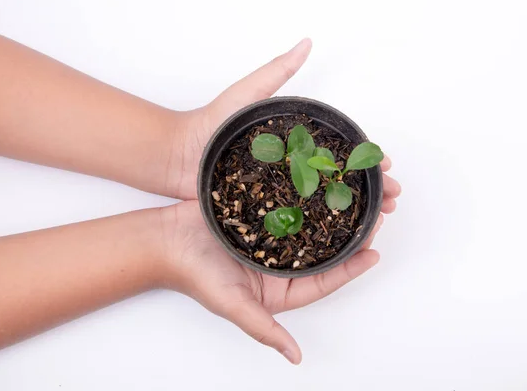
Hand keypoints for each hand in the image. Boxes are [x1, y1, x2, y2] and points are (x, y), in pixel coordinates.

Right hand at [159, 160, 399, 363]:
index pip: (325, 278)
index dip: (351, 267)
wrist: (166, 240)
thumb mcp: (233, 305)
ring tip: (357, 195)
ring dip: (334, 212)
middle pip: (325, 248)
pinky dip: (307, 195)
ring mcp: (272, 235)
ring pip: (312, 224)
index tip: (374, 251)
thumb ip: (264, 329)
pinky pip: (290, 204)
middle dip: (351, 234)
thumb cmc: (196, 276)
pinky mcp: (261, 212)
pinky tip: (322, 182)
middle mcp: (280, 262)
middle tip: (375, 215)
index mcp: (279, 288)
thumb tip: (295, 357)